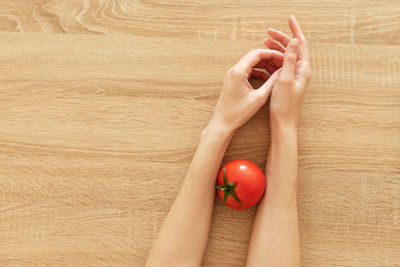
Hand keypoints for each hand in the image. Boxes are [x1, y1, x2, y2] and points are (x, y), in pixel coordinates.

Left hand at [210, 49, 283, 132]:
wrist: (223, 122)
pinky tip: (266, 79)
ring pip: (250, 63)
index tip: (283, 58)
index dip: (272, 54)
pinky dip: (257, 72)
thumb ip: (272, 82)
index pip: (258, 53)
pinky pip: (247, 71)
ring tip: (276, 70)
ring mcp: (232, 75)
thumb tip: (282, 72)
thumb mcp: (259, 97)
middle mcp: (234, 70)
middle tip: (281, 62)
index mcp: (239, 71)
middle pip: (254, 56)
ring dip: (263, 65)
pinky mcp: (233, 81)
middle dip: (269, 58)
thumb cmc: (238, 112)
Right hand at [264, 15, 310, 130]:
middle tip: (268, 32)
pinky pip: (279, 66)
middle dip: (281, 38)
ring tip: (264, 42)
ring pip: (284, 57)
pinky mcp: (286, 82)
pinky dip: (272, 59)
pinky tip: (263, 58)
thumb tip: (294, 41)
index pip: (301, 44)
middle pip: (292, 48)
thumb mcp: (284, 80)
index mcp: (303, 69)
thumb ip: (289, 60)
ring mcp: (293, 76)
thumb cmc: (284, 105)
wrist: (283, 123)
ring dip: (275, 48)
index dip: (295, 30)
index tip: (289, 18)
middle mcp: (300, 71)